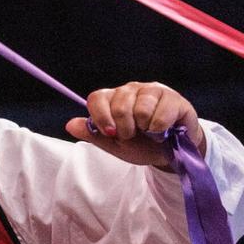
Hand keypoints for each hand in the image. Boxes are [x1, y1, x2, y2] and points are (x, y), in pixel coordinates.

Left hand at [64, 81, 204, 169]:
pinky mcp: (173, 98)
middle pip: (119, 105)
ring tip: (150, 132)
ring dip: (145, 129)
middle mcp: (132, 90)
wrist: (171, 153)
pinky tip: (164, 131)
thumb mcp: (114, 145)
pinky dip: (160, 129)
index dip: (100, 117)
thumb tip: (70, 125)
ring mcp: (153, 91)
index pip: (97, 98)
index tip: (110, 133)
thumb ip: (94, 135)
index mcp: (114, 99)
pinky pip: (160, 115)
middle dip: (125, 129)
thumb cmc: (142, 146)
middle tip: (134, 135)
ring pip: (141, 109)